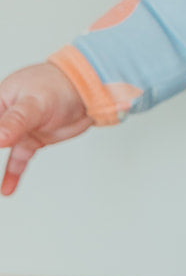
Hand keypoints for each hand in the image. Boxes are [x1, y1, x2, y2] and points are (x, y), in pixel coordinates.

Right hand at [0, 63, 92, 195]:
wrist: (87, 90)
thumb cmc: (61, 86)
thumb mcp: (35, 103)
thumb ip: (16, 121)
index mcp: (1, 99)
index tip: (1, 146)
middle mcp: (7, 114)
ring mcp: (20, 128)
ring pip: (2, 150)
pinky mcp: (32, 139)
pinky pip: (18, 160)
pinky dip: (13, 174)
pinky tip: (7, 189)